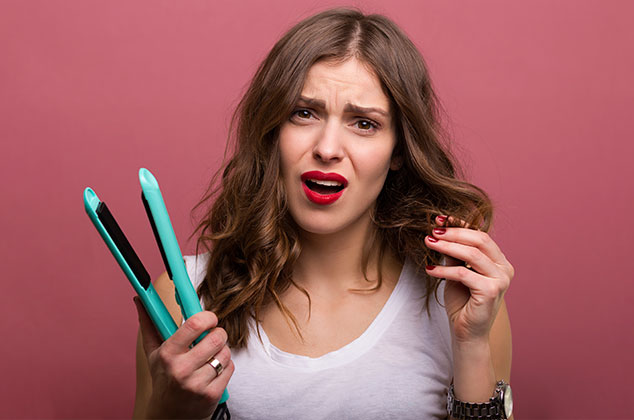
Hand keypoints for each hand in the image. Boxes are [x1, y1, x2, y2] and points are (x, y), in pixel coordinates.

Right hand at [134, 297, 233, 418]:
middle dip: (218, 334)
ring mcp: (197, 383)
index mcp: (167, 354)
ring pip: (225, 352)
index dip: (208, 317)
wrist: (168, 416)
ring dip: (222, 351)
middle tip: (212, 337)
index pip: (194, 324)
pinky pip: (230, 367)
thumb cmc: (163, 378)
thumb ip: (149, 324)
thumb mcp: (153, 353)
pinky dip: (225, 367)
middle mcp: (181, 369)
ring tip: (210, 357)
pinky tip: (213, 372)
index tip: (209, 319)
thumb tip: (139, 299)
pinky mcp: (211, 395)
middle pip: (216, 337)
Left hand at [424, 215, 513, 343]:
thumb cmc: (462, 302)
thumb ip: (454, 253)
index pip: (481, 235)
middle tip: (432, 232)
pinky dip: (444, 270)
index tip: (439, 219)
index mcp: (499, 261)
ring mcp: (501, 280)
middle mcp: (504, 268)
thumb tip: (441, 230)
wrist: (466, 332)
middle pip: (480, 240)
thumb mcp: (456, 272)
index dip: (460, 225)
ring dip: (447, 247)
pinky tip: (430, 269)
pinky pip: (464, 274)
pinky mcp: (491, 291)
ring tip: (428, 243)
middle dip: (453, 233)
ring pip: (472, 254)